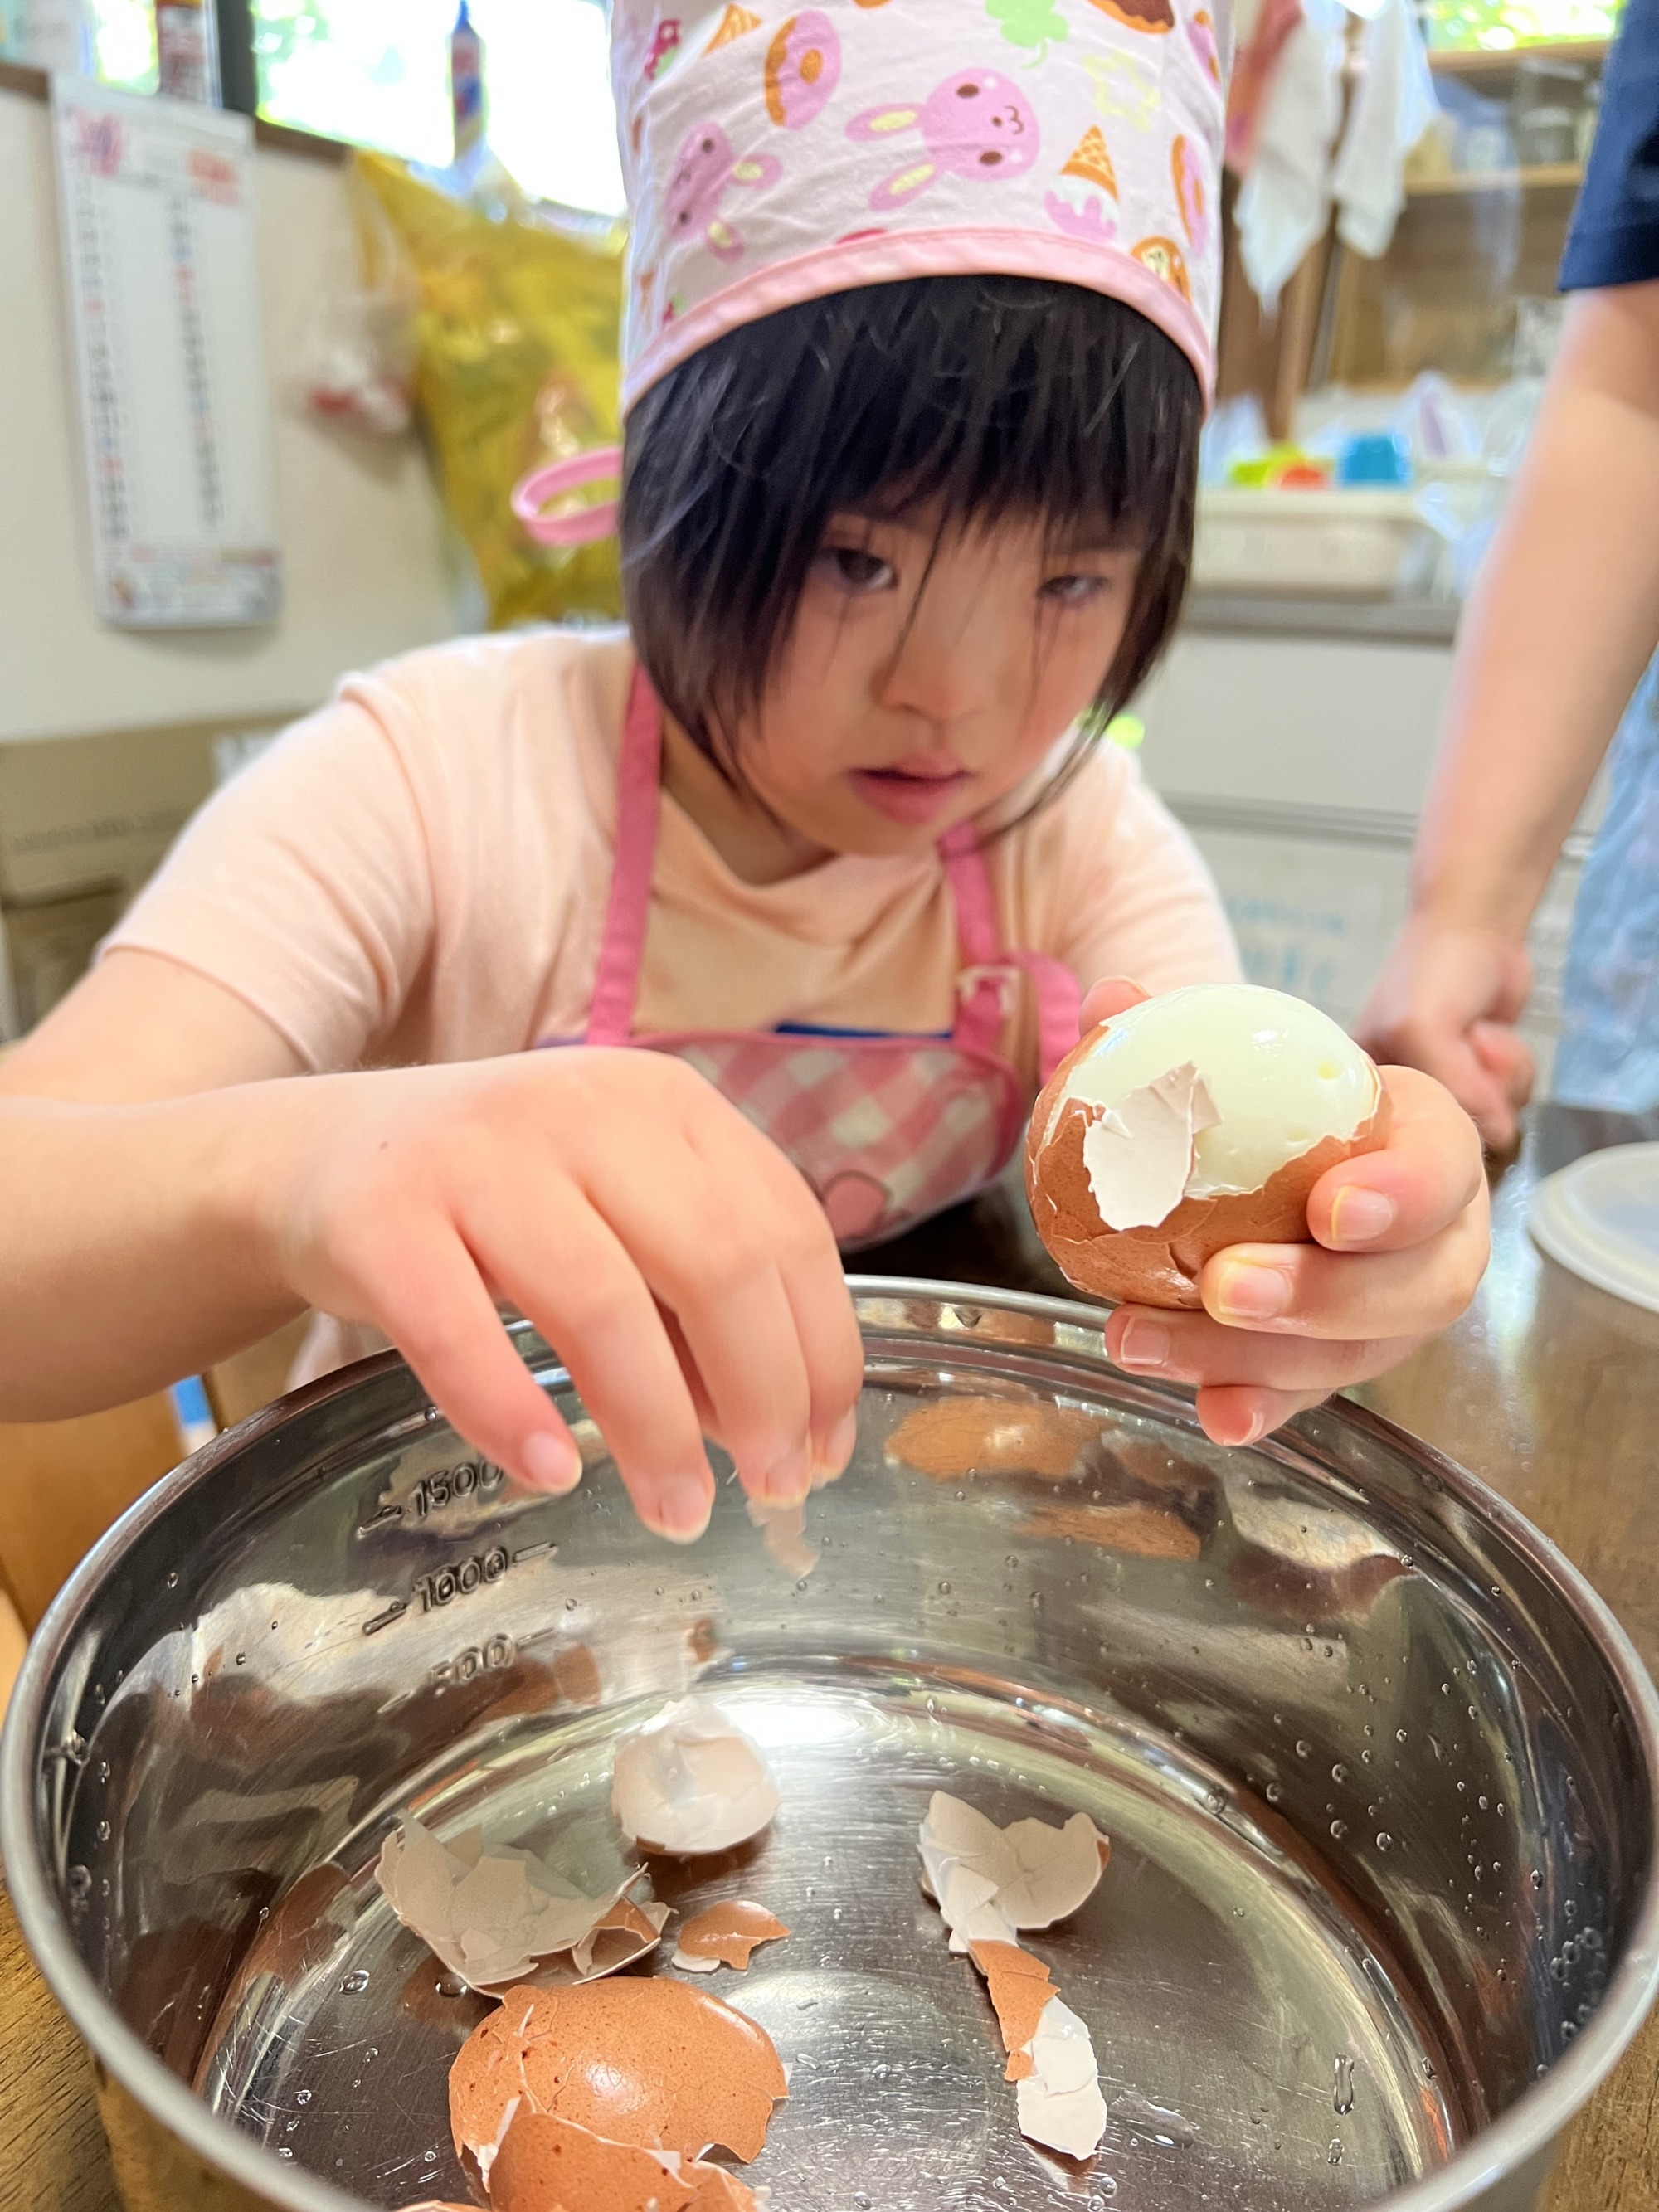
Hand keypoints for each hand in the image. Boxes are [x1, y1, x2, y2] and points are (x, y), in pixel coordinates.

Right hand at [246, 1049, 862, 1541]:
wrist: (310, 1160)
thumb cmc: (493, 1204)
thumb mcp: (613, 1213)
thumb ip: (695, 1297)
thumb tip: (783, 1429)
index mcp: (664, 1102)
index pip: (785, 1227)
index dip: (822, 1350)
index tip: (825, 1448)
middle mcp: (582, 1108)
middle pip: (716, 1262)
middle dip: (763, 1396)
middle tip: (771, 1490)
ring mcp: (476, 1154)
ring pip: (599, 1301)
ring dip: (653, 1428)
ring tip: (678, 1512)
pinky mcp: (379, 1215)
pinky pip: (456, 1330)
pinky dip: (512, 1410)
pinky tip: (552, 1475)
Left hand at [1078, 980, 1489, 1448]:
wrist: (1292, 1163)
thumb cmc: (1280, 1108)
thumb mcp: (1248, 1057)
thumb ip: (1183, 1029)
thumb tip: (1110, 1001)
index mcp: (1431, 1145)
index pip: (1443, 1169)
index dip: (1399, 1197)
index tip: (1329, 1208)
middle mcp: (1437, 1242)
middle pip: (1413, 1289)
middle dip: (1319, 1296)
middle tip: (1225, 1283)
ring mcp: (1395, 1316)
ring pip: (1355, 1357)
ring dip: (1252, 1359)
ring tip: (1144, 1339)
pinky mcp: (1343, 1366)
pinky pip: (1309, 1397)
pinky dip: (1259, 1407)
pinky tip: (1209, 1413)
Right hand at [1355, 918, 1534, 1151]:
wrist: (1479, 928)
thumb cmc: (1434, 969)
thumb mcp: (1424, 1029)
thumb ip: (1454, 1089)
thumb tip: (1499, 1135)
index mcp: (1362, 1089)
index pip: (1395, 1144)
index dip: (1427, 1127)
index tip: (1442, 1083)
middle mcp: (1400, 1099)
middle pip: (1449, 1140)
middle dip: (1474, 1090)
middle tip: (1466, 1044)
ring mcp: (1444, 1093)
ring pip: (1487, 1125)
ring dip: (1499, 1077)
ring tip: (1479, 1035)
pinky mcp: (1480, 1085)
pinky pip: (1509, 1107)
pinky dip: (1515, 1072)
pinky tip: (1493, 1037)